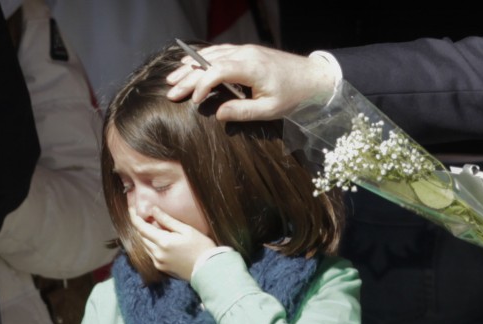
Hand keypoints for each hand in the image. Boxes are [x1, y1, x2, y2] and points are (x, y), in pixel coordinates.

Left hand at [130, 206, 216, 280]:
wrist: (208, 269)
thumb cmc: (201, 247)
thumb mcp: (186, 230)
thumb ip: (167, 220)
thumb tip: (153, 210)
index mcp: (162, 242)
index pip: (141, 227)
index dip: (134, 217)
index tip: (132, 209)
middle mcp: (157, 253)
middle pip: (142, 237)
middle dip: (142, 226)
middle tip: (146, 216)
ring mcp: (158, 262)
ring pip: (146, 246)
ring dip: (147, 236)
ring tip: (154, 227)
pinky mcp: (162, 268)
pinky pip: (151, 254)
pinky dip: (152, 245)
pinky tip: (161, 241)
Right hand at [166, 44, 336, 121]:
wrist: (311, 77)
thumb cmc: (292, 96)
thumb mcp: (269, 110)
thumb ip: (243, 112)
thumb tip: (217, 115)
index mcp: (252, 68)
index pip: (219, 70)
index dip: (202, 84)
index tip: (193, 101)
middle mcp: (246, 54)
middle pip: (210, 61)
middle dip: (188, 77)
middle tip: (170, 91)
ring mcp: (245, 50)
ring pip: (211, 55)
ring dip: (191, 66)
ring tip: (173, 78)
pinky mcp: (245, 52)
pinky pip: (219, 52)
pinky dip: (202, 59)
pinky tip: (189, 65)